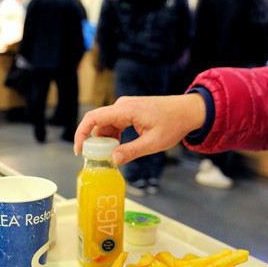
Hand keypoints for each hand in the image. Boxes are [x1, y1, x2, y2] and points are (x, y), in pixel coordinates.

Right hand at [73, 94, 206, 165]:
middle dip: (95, 143)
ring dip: (106, 141)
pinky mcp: (129, 111)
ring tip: (114, 155)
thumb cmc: (174, 124)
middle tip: (100, 160)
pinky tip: (120, 147)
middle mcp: (122, 105)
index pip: (93, 118)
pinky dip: (113, 137)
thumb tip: (112, 160)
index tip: (79, 150)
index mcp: (126, 110)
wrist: (188, 111)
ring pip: (105, 125)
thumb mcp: (153, 143)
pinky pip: (114, 124)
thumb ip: (131, 152)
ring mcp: (125, 107)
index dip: (81, 134)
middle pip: (98, 124)